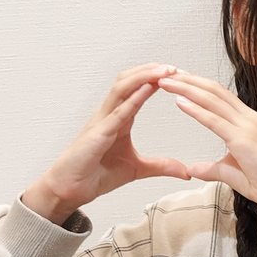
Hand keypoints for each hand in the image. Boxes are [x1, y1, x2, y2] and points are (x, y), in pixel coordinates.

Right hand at [23, 63, 190, 222]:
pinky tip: (148, 89)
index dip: (157, 78)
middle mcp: (109, 113)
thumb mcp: (137, 169)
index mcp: (119, 118)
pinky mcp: (98, 133)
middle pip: (130, 80)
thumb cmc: (95, 175)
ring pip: (122, 87)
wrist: (70, 189)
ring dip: (144, 76)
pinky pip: (117, 111)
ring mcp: (102, 120)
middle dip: (152, 70)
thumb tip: (185, 171)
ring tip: (166, 71)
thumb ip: (161, 167)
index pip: (138, 89)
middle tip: (176, 67)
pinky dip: (133, 98)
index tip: (180, 75)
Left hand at [158, 68, 256, 210]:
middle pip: (214, 91)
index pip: (219, 96)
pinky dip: (195, 110)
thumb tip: (192, 170)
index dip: (198, 85)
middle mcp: (248, 118)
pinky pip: (214, 121)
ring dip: (187, 89)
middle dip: (188, 80)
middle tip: (167, 74)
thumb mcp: (231, 172)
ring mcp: (247, 127)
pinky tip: (179, 102)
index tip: (179, 80)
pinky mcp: (243, 139)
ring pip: (212, 100)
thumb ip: (212, 168)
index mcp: (248, 121)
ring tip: (167, 82)